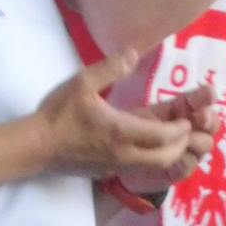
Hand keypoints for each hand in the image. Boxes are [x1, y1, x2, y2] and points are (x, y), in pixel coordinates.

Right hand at [36, 49, 197, 179]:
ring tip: (172, 138)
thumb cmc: (60, 113)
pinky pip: (138, 167)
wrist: (37, 146)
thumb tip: (133, 53)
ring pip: (153, 166)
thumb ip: (110, 68)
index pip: (162, 136)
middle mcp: (124, 154)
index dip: (179, 129)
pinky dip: (152, 158)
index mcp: (121, 132)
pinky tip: (147, 144)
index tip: (187, 119)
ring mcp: (115, 166)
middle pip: (164, 157)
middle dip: (180, 145)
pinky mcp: (107, 172)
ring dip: (168, 153)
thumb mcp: (82, 82)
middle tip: (186, 130)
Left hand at [119, 84, 218, 193]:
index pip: (199, 99)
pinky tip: (174, 160)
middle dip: (208, 119)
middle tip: (200, 117)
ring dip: (196, 141)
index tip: (209, 93)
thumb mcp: (137, 104)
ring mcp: (187, 150)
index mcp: (180, 108)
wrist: (118, 156)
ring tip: (184, 139)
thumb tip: (141, 58)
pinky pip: (188, 166)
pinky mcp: (178, 169)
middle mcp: (189, 127)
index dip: (205, 96)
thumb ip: (142, 87)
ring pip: (204, 144)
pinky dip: (182, 162)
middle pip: (211, 122)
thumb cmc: (130, 124)